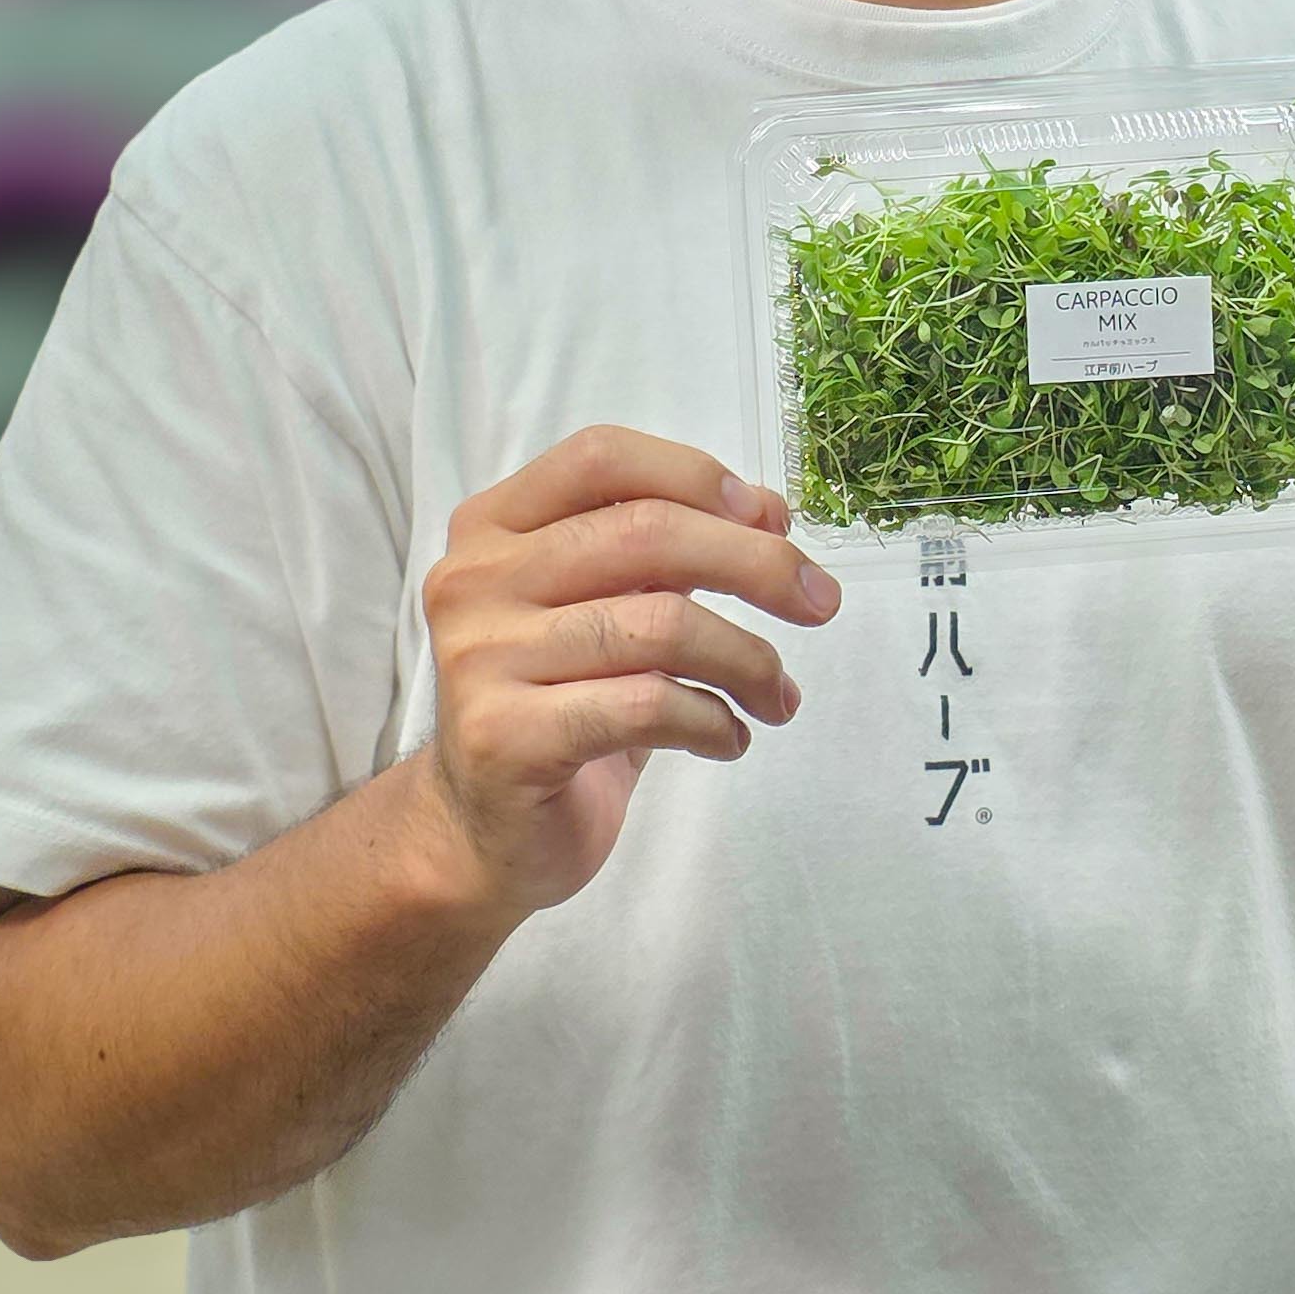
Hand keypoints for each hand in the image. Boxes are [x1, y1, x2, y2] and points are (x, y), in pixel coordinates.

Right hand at [417, 424, 840, 917]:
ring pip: (659, 625)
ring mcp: (481, 659)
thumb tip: (770, 513)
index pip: (601, 458)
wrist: (487, 835)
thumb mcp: (613, 610)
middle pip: (645, 533)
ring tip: (777, 696)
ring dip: (748, 660)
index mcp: (492, 527)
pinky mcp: (506, 737)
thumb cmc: (562, 706)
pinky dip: (713, 721)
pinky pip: (646, 707)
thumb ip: (674, 550)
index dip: (694, 475)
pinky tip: (731, 739)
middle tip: (821, 604)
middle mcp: (473, 580)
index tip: (768, 519)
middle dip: (757, 564)